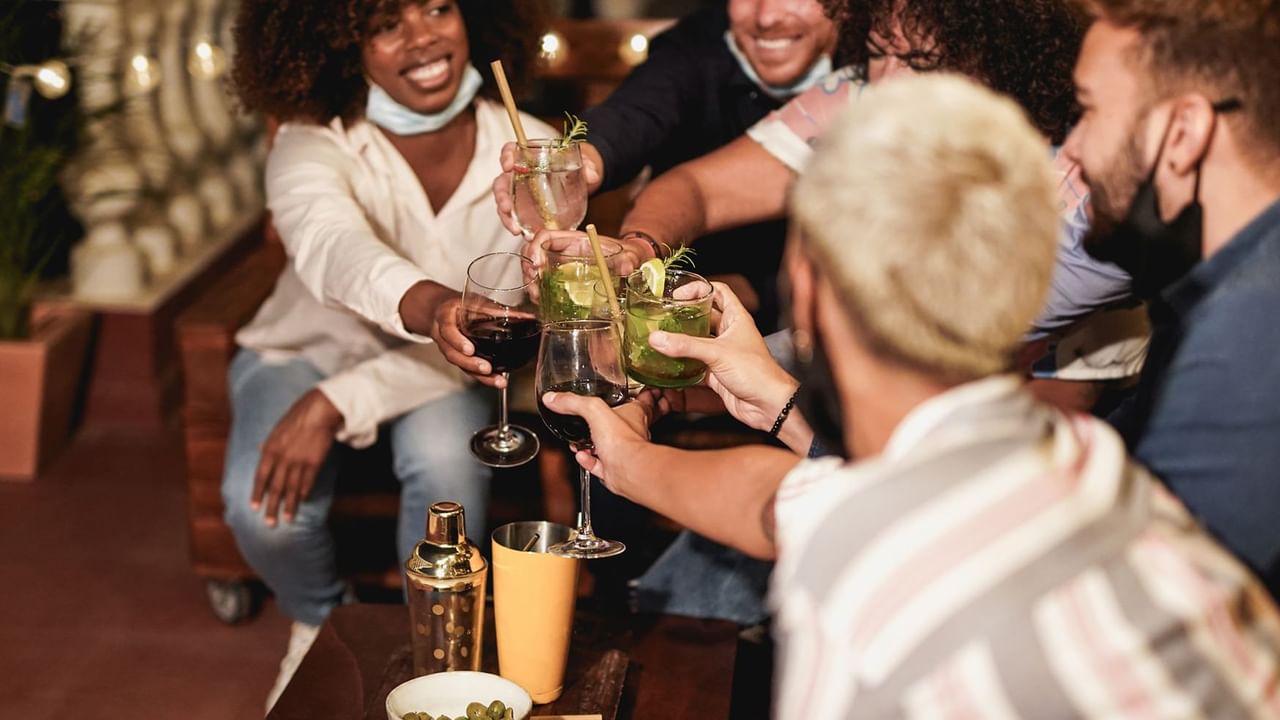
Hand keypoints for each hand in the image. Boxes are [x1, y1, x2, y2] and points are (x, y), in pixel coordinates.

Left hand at [251, 389, 341, 526]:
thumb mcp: (277, 428)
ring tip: (287, 519)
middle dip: (272, 507)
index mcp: (270, 449)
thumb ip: (268, 443)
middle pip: (275, 487)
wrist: (319, 410)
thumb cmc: (297, 416)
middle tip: (269, 523)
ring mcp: (298, 462)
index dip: (257, 494)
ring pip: (292, 488)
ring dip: (289, 505)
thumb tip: (259, 449)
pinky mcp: (314, 462)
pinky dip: (304, 492)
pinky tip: (302, 501)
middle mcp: (282, 458)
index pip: (260, 477)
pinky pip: (308, 482)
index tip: (254, 508)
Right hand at [426, 292, 505, 387]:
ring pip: (460, 365)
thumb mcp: (473, 301)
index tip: (470, 349)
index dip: (457, 341)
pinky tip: (496, 380)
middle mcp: (443, 335)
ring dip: (479, 375)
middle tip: (486, 369)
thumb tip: (526, 316)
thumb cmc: (458, 305)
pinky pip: (466, 369)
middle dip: (470, 364)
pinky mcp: (457, 358)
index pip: (448, 330)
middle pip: (452, 354)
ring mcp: (448, 348)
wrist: (440, 311)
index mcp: (445, 316)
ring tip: (497, 380)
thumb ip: (495, 309)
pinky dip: (482, 377)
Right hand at [494, 141, 604, 235]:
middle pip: (502, 181)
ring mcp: (520, 193)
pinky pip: (515, 217)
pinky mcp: (524, 209)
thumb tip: (593, 175)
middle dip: (501, 195)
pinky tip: (525, 235)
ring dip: (505, 216)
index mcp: (530, 157)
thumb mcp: (585, 164)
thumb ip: (589, 167)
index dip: (505, 156)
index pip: (511, 150)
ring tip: (514, 229)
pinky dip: (516, 226)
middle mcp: (520, 174)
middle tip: (507, 207)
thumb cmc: (578, 167)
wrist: (580, 183)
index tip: (508, 165)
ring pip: (505, 202)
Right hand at [520, 229, 642, 299]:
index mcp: (574, 240)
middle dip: (528, 267)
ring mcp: (560, 263)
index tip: (537, 265)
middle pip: (533, 251)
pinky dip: (538, 289)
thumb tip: (626, 267)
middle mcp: (563, 249)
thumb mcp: (627, 255)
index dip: (536, 247)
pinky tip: (541, 300)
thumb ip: (628, 260)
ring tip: (536, 296)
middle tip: (533, 285)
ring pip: (534, 267)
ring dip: (530, 281)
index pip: (546, 236)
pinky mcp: (561, 277)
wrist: (627, 262)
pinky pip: (542, 280)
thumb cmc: (624, 254)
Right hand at [539, 391, 655, 498]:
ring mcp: (623, 451)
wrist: (627, 470)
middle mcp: (631, 432)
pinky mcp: (614, 468)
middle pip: (624, 422)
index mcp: (635, 413)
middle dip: (608, 419)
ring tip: (579, 439)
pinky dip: (587, 460)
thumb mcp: (593, 409)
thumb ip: (573, 402)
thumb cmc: (622, 440)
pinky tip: (580, 455)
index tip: (639, 389)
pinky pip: (599, 464)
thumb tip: (553, 398)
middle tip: (596, 415)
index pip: (644, 399)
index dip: (643, 393)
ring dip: (592, 442)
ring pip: (609, 444)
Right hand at [648, 282, 797, 431]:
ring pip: (697, 341)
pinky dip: (682, 363)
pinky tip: (668, 363)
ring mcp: (722, 353)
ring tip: (661, 337)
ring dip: (681, 340)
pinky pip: (695, 364)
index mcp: (736, 318)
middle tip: (665, 315)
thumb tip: (658, 338)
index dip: (699, 288)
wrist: (768, 405)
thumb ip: (686, 346)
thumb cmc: (758, 373)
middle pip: (704, 316)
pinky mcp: (716, 373)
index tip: (679, 294)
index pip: (718, 291)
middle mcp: (729, 333)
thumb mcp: (718, 353)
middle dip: (685, 314)